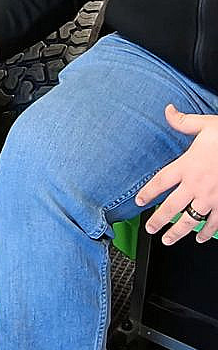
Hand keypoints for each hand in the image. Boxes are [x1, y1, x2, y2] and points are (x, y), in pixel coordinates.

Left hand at [136, 105, 217, 244]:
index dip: (147, 193)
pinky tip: (200, 237)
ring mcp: (212, 197)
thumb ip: (183, 122)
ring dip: (178, 231)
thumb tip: (168, 110)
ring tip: (168, 239)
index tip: (139, 201)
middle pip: (171, 207)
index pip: (160, 182)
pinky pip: (215, 222)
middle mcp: (197, 184)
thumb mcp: (206, 125)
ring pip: (191, 219)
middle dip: (159, 220)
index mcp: (187, 165)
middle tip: (150, 228)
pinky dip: (207, 232)